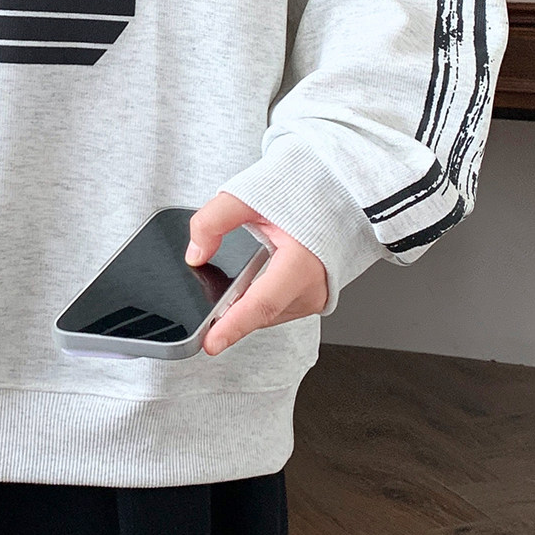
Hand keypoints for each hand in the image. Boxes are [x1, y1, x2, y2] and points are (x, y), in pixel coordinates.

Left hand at [185, 191, 328, 354]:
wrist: (339, 191)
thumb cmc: (303, 191)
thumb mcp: (249, 194)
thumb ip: (214, 221)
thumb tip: (195, 254)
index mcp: (302, 262)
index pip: (262, 303)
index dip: (234, 326)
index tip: (211, 343)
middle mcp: (314, 286)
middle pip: (261, 312)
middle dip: (231, 316)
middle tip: (204, 317)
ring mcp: (318, 295)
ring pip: (270, 313)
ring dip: (246, 307)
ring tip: (228, 294)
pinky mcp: (318, 296)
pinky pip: (280, 307)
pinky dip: (260, 301)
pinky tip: (247, 288)